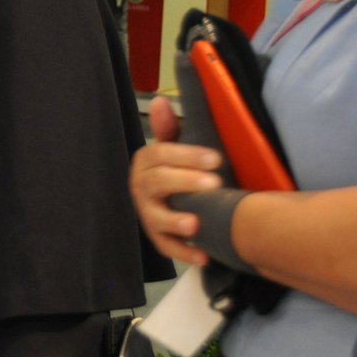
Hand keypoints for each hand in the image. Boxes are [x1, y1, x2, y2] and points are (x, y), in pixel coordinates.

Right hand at [129, 96, 224, 266]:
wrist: (180, 199)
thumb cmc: (182, 168)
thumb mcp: (176, 146)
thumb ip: (169, 127)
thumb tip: (160, 101)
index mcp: (146, 162)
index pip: (159, 155)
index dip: (186, 156)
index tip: (216, 158)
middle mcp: (141, 188)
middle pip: (156, 184)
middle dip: (184, 183)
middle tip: (215, 184)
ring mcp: (147, 214)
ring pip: (155, 218)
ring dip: (174, 222)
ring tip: (196, 225)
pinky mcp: (158, 237)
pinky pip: (166, 247)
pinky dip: (184, 253)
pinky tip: (204, 256)